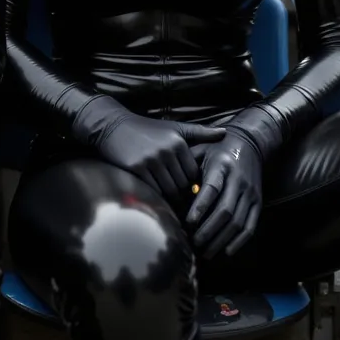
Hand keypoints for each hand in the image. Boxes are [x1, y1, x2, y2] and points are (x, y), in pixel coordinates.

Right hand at [76, 98, 225, 202]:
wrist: (113, 126)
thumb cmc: (147, 129)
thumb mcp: (175, 128)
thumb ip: (201, 132)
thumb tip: (226, 132)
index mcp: (178, 142)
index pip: (194, 174)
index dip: (194, 187)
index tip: (194, 197)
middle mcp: (166, 151)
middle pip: (183, 185)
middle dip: (185, 198)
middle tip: (188, 212)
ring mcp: (151, 160)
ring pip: (169, 191)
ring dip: (172, 203)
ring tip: (176, 213)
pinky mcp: (136, 168)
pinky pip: (153, 191)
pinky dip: (157, 200)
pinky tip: (158, 204)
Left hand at [185, 128, 262, 259]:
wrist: (249, 141)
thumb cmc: (216, 148)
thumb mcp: (200, 150)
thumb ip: (187, 167)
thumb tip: (172, 190)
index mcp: (222, 165)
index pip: (211, 189)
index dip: (200, 207)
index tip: (187, 222)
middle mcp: (239, 180)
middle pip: (225, 211)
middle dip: (209, 230)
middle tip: (193, 243)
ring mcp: (250, 193)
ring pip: (238, 223)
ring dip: (221, 240)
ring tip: (206, 251)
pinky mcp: (258, 201)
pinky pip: (251, 226)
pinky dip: (239, 241)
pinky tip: (227, 251)